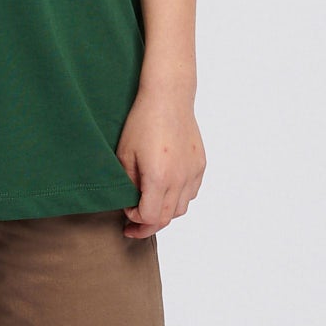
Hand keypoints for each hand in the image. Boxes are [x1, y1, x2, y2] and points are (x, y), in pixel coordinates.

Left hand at [115, 81, 205, 238]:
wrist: (168, 98)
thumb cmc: (142, 122)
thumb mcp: (125, 155)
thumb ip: (128, 185)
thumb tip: (130, 204)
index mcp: (159, 177)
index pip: (150, 217)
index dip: (135, 220)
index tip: (125, 213)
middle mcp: (180, 179)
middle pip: (167, 218)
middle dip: (148, 226)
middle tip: (133, 227)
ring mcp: (193, 172)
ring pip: (181, 208)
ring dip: (164, 213)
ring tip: (150, 208)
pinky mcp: (200, 165)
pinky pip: (191, 193)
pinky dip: (178, 199)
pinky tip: (165, 191)